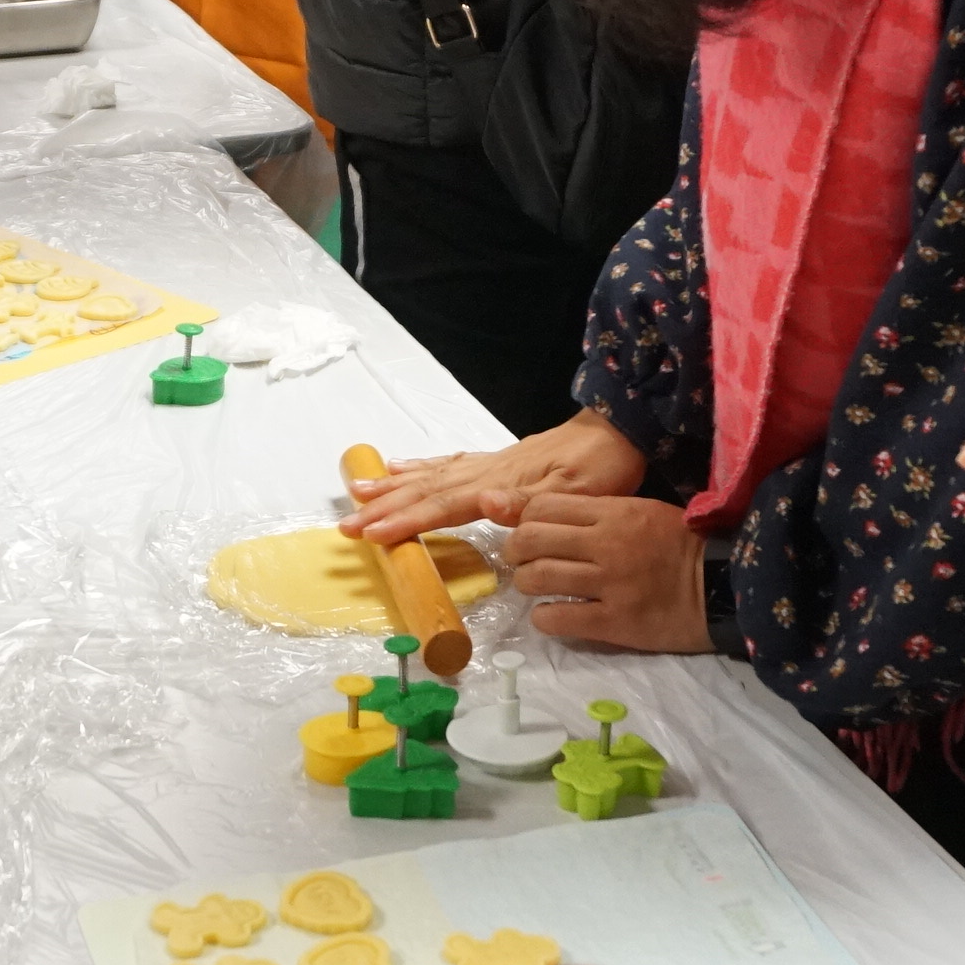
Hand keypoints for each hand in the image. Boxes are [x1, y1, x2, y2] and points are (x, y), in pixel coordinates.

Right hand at [344, 408, 646, 542]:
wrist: (618, 430)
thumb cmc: (602, 468)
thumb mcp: (576, 493)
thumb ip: (529, 503)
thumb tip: (484, 502)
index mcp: (500, 484)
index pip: (443, 505)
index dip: (406, 521)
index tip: (372, 534)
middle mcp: (486, 471)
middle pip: (426, 491)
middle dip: (384, 508)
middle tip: (346, 524)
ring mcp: (489, 464)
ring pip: (430, 476)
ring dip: (393, 486)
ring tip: (356, 490)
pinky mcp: (497, 462)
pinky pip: (447, 464)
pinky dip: (419, 468)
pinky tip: (400, 468)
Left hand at [509, 493, 714, 653]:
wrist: (721, 586)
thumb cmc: (681, 545)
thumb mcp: (642, 511)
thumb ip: (597, 511)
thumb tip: (547, 515)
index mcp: (614, 512)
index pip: (543, 507)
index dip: (523, 521)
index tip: (527, 534)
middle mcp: (606, 544)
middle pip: (531, 540)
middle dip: (516, 553)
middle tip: (522, 563)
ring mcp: (609, 584)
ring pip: (538, 578)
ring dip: (527, 584)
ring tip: (536, 589)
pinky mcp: (615, 622)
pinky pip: (558, 618)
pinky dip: (544, 617)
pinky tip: (552, 615)